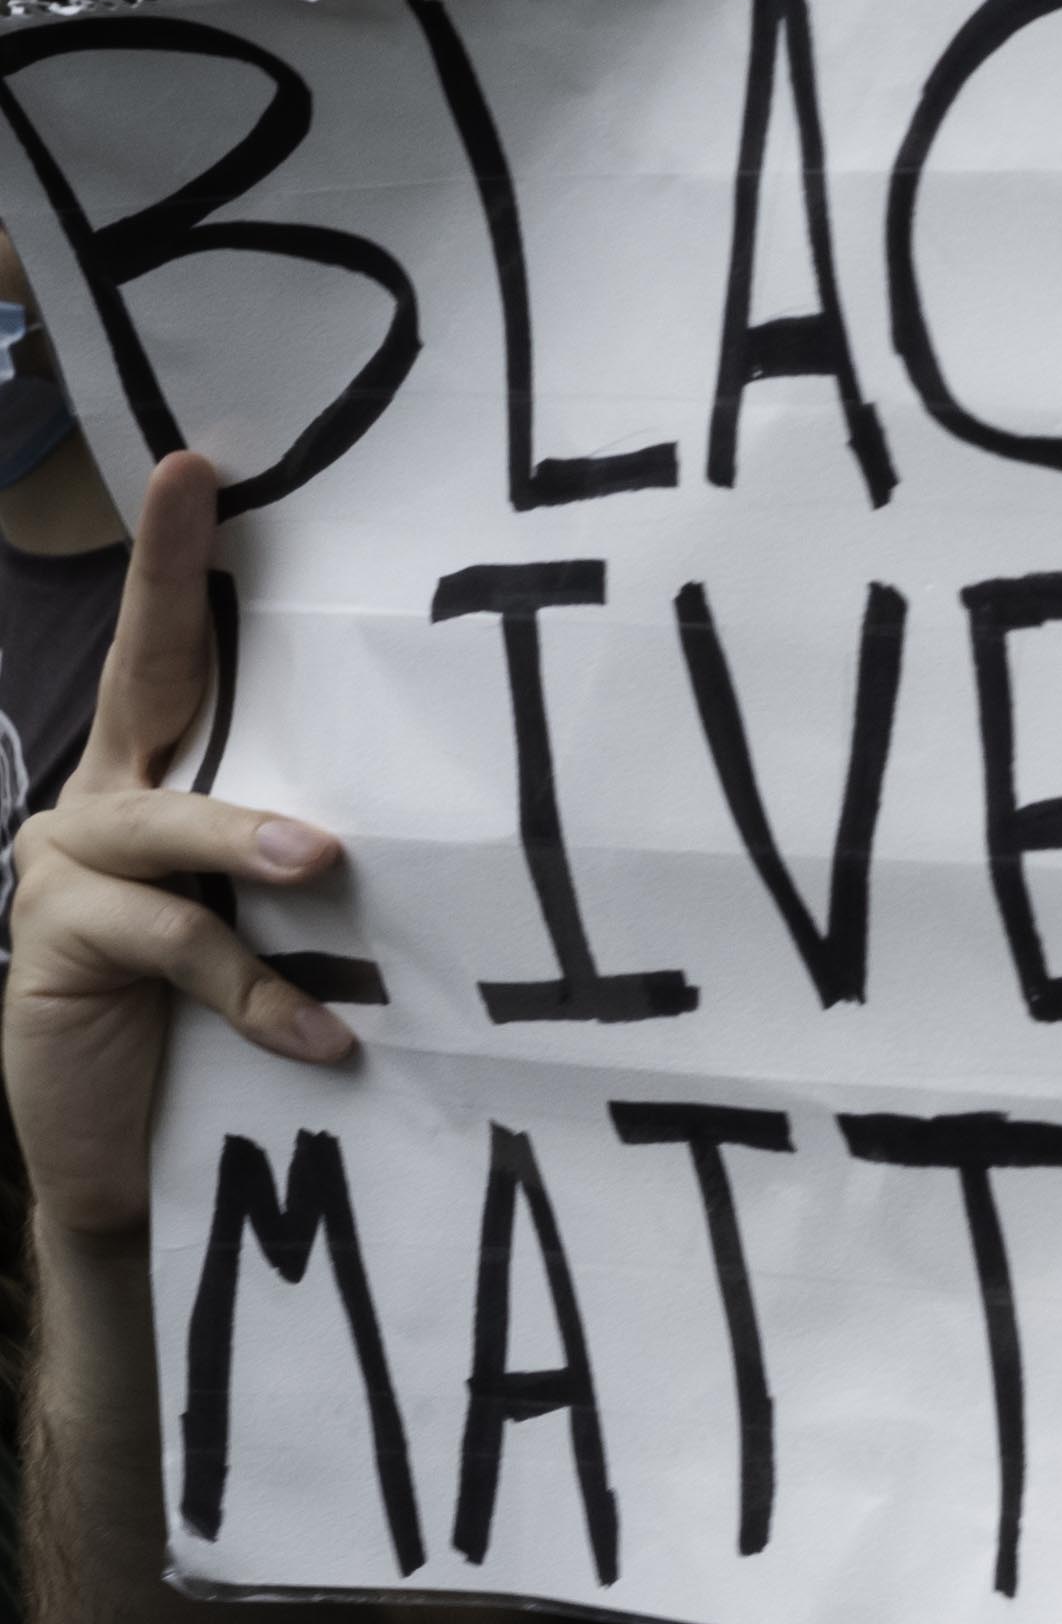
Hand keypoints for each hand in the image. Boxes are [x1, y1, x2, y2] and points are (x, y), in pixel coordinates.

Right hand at [6, 450, 357, 1243]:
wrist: (127, 1158)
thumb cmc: (213, 1030)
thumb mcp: (272, 926)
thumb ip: (310, 865)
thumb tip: (441, 822)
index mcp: (154, 782)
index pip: (168, 656)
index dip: (176, 562)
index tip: (197, 465)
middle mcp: (99, 807)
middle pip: (140, 678)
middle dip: (168, 582)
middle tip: (201, 495)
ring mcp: (66, 872)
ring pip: (162, 825)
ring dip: (245, 838)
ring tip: (322, 865)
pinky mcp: (58, 949)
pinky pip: (175, 950)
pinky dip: (260, 993)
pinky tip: (327, 1037)